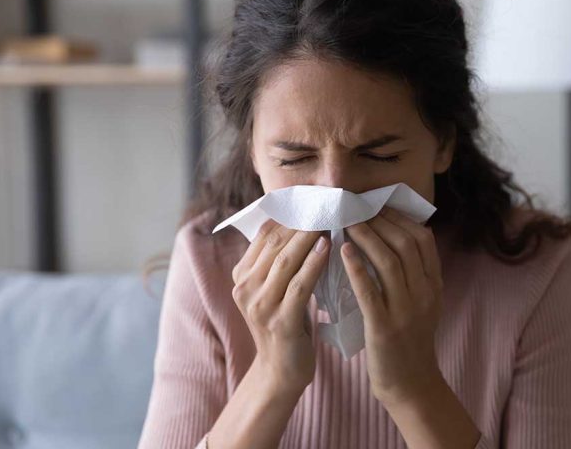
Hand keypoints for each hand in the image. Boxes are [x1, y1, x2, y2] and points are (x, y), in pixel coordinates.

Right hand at [231, 219, 329, 391]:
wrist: (280, 371)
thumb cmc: (285, 323)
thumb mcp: (274, 289)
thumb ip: (280, 261)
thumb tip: (304, 222)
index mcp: (241, 276)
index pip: (264, 234)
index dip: (288, 214)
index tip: (313, 199)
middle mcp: (244, 288)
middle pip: (274, 243)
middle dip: (301, 220)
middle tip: (326, 203)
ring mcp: (259, 305)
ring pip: (285, 260)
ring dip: (309, 236)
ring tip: (329, 219)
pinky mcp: (279, 321)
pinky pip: (299, 284)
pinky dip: (314, 263)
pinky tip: (328, 247)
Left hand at [341, 206, 444, 405]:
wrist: (411, 386)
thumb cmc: (409, 341)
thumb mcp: (423, 304)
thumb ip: (414, 274)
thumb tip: (392, 237)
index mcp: (434, 285)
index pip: (422, 239)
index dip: (399, 218)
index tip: (376, 205)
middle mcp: (425, 294)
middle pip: (405, 244)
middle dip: (380, 221)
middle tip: (356, 208)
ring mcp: (407, 311)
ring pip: (390, 262)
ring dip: (367, 237)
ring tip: (347, 222)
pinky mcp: (385, 328)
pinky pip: (370, 291)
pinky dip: (357, 267)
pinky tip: (343, 251)